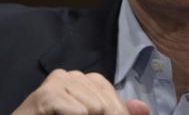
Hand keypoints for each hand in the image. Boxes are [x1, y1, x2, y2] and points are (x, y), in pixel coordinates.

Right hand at [12, 69, 149, 114]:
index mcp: (82, 82)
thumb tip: (143, 108)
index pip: (110, 94)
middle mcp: (69, 76)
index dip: (115, 112)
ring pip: (93, 106)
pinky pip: (78, 110)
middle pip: (104, 100)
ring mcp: (57, 82)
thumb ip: (116, 112)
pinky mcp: (45, 94)